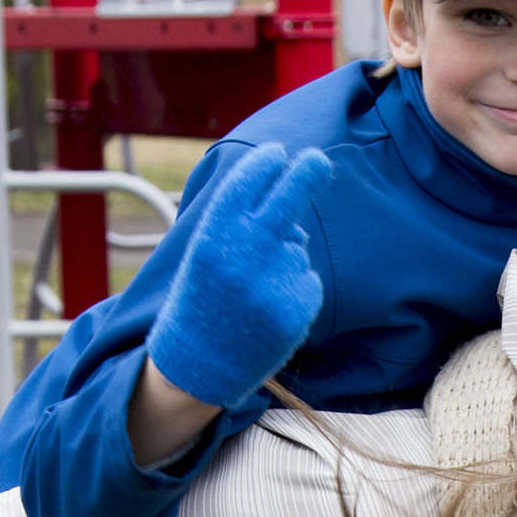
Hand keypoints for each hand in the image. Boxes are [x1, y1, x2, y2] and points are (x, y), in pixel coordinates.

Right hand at [147, 144, 331, 408]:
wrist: (199, 364)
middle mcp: (244, 255)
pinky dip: (294, 286)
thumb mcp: (206, 254)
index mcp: (214, 237)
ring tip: (252, 291)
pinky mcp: (296, 308)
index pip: (247, 183)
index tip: (279, 152)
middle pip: (287, 199)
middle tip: (317, 159)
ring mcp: (273, 282)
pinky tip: (268, 309)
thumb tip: (287, 186)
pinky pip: (306, 278)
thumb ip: (238, 223)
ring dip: (283, 257)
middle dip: (305, 173)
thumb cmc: (203, 299)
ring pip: (295, 247)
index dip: (265, 164)